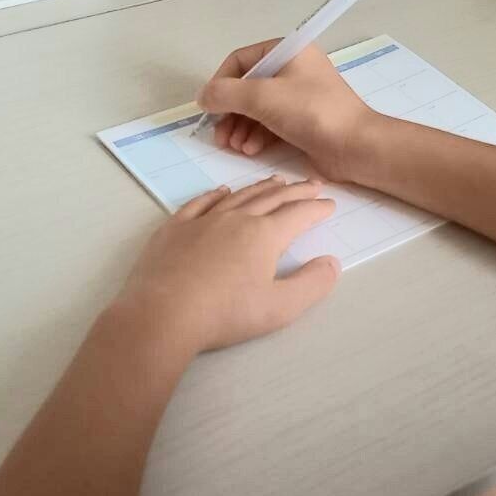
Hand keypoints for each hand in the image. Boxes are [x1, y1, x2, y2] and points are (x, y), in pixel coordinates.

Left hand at [113, 178, 339, 353]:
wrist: (163, 314)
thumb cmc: (225, 314)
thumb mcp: (280, 307)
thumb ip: (311, 284)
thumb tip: (331, 262)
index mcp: (264, 236)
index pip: (298, 215)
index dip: (316, 209)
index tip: (330, 204)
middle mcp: (236, 219)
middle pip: (271, 199)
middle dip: (295, 191)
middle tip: (311, 184)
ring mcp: (202, 221)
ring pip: (239, 196)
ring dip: (260, 187)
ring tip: (276, 181)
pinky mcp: (174, 229)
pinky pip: (200, 203)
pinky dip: (216, 194)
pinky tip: (222, 191)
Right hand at [197, 40, 379, 180]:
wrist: (355, 146)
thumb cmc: (311, 112)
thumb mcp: (262, 97)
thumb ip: (226, 93)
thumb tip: (202, 97)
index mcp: (288, 51)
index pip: (241, 60)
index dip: (221, 82)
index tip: (209, 107)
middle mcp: (293, 70)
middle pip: (247, 87)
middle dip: (230, 112)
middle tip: (219, 135)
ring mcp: (298, 97)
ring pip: (257, 108)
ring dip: (240, 127)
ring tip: (234, 146)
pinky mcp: (302, 122)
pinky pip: (270, 124)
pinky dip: (257, 136)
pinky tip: (250, 150)